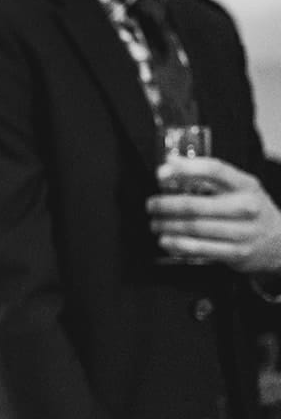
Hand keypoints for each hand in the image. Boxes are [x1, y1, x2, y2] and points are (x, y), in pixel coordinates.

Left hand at [148, 157, 280, 271]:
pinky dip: (176, 244)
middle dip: (164, 205)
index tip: (160, 172)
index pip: (215, 170)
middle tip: (151, 205)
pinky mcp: (237, 253)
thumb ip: (208, 178)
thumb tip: (170, 165)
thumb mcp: (238, 187)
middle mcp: (246, 207)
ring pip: (193, 227)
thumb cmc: (249, 209)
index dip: (184, 169)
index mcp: (246, 185)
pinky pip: (199, 248)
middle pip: (194, 204)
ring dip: (166, 225)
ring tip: (155, 223)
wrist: (278, 241)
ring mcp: (243, 231)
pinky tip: (165, 240)